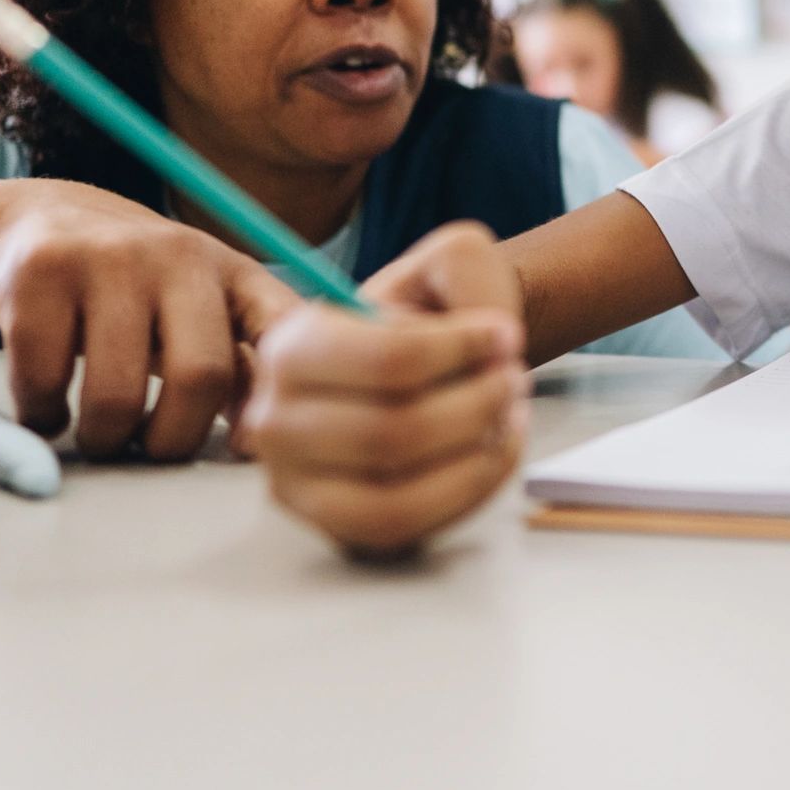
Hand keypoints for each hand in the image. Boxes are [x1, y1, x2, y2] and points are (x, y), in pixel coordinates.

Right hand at [0, 179, 299, 461]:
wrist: (31, 216)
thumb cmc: (128, 286)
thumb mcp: (196, 307)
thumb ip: (236, 362)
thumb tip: (259, 438)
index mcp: (232, 272)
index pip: (286, 327)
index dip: (279, 394)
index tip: (250, 445)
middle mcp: (179, 255)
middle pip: (200, 376)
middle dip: (172, 439)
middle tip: (148, 449)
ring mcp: (109, 257)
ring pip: (116, 395)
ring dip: (103, 437)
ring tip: (97, 431)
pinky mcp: (41, 270)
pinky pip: (43, 381)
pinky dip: (41, 414)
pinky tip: (46, 403)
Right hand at [245, 223, 530, 558]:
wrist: (426, 361)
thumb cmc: (433, 310)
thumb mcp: (451, 259)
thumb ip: (469, 274)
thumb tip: (493, 342)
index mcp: (292, 345)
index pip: (387, 361)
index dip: (461, 351)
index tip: (506, 336)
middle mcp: (277, 420)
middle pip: (393, 434)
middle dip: (476, 406)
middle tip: (513, 379)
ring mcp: (298, 483)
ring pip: (396, 496)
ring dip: (474, 457)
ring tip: (509, 415)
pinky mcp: (334, 524)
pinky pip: (404, 529)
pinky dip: (466, 494)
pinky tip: (495, 451)